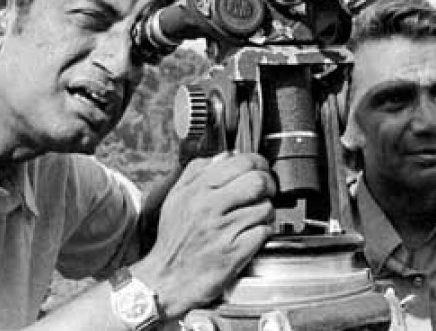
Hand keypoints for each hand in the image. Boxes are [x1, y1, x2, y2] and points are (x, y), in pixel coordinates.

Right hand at [131, 152, 275, 318]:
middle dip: (269, 185)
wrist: (167, 279)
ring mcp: (224, 230)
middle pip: (258, 182)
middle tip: (266, 191)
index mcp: (197, 189)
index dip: (258, 164)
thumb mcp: (176, 198)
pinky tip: (252, 234)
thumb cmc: (174, 240)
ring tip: (255, 216)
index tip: (260, 169)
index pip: (241, 162)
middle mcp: (210, 206)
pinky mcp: (235, 251)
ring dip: (266, 211)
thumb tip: (225, 156)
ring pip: (265, 207)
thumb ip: (197, 171)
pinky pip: (264, 231)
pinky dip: (263, 232)